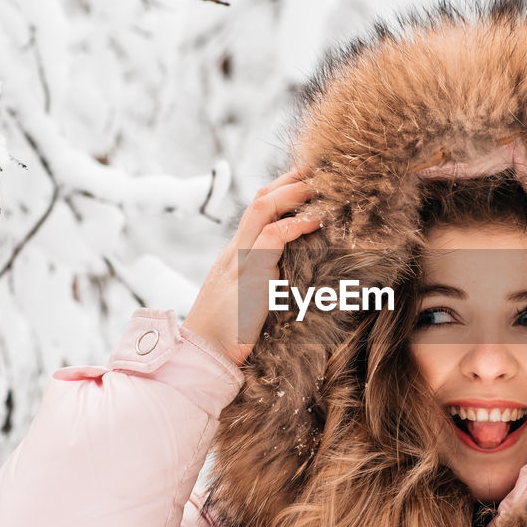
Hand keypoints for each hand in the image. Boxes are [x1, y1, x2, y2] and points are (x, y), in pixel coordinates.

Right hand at [182, 167, 319, 365]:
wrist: (202, 358)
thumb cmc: (229, 338)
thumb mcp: (251, 302)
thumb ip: (268, 284)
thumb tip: (297, 279)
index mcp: (237, 254)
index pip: (259, 208)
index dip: (284, 190)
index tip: (312, 180)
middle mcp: (236, 250)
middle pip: (261, 197)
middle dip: (292, 179)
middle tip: (323, 169)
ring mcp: (239, 260)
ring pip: (263, 207)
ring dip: (296, 192)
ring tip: (324, 185)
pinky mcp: (247, 275)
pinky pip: (270, 238)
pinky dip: (295, 225)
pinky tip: (316, 220)